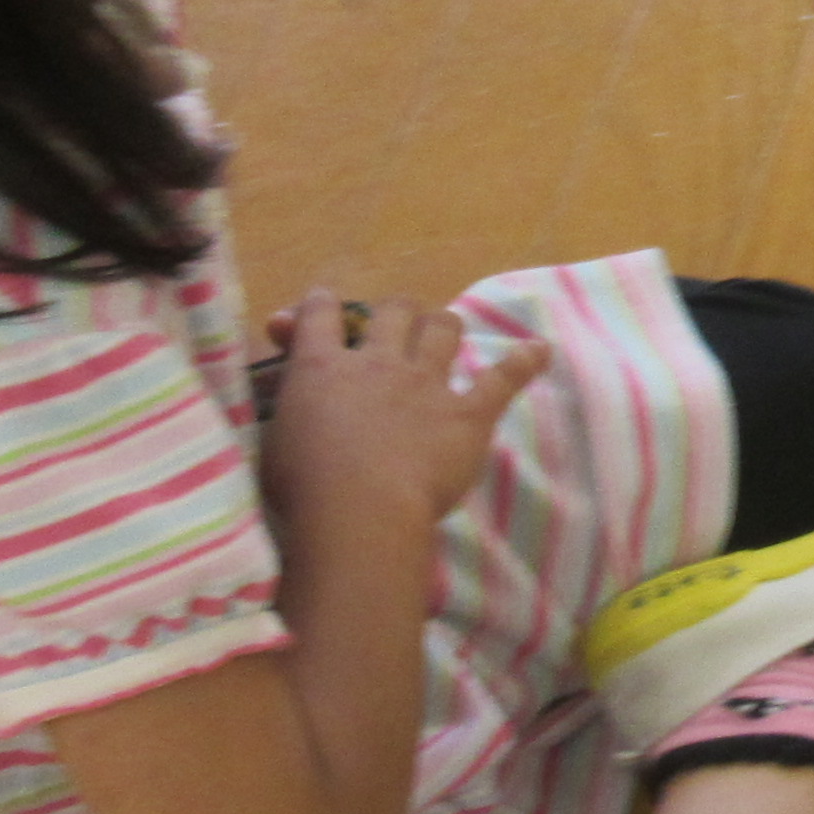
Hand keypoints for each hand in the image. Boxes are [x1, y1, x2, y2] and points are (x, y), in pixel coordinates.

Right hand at [256, 287, 541, 574]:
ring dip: (443, 325)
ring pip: (442, 329)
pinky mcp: (467, 413)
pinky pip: (502, 379)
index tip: (325, 302)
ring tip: (444, 329)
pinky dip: (523, 363)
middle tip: (396, 322)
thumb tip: (297, 390)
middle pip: (393, 311)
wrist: (360, 511)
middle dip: (396, 311)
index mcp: (322, 368)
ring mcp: (426, 384)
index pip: (320, 314)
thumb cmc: (304, 489)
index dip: (322, 303)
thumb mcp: (274, 440)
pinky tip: (539, 351)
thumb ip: (289, 405)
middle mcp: (377, 363)